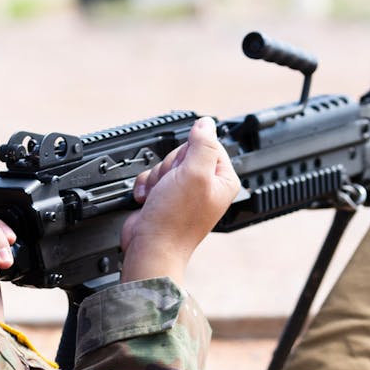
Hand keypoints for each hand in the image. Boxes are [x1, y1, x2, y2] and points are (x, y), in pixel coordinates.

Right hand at [121, 117, 240, 284]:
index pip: (208, 144)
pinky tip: (148, 200)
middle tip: (171, 185)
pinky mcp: (164, 197)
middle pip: (183, 152)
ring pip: (165, 163)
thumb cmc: (175, 220)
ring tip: (160, 196)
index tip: (187, 170)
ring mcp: (184, 192)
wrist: (151, 247)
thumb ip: (203, 144)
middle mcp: (206, 185)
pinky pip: (151, 176)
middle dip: (170, 166)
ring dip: (157, 177)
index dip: (190, 152)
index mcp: (223, 180)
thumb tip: (206, 123)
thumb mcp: (194, 174)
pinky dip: (146, 186)